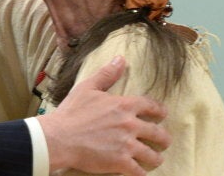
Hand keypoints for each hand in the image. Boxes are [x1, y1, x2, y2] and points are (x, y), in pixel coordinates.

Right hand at [37, 56, 170, 175]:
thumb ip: (106, 74)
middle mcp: (130, 125)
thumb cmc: (71, 112)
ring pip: (153, 155)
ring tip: (155, 159)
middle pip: (158, 133)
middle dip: (163, 138)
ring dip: (156, 157)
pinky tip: (140, 171)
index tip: (162, 114)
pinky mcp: (120, 163)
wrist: (59, 138)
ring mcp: (126, 145)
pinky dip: (141, 172)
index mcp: (123, 105)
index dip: (160, 110)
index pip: (151, 106)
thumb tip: (120, 59)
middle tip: (164, 141)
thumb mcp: (87, 87)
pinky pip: (140, 172)